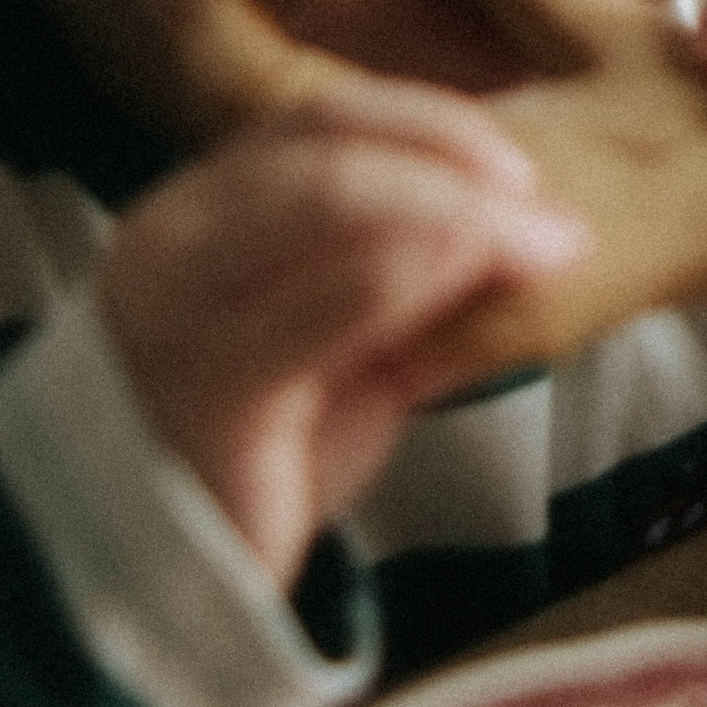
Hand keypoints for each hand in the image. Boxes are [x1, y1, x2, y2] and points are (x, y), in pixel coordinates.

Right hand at [94, 70, 588, 588]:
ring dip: (460, 213)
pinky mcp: (215, 389)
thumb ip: (406, 288)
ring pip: (329, 201)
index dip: (426, 123)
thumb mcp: (340, 353)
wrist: (157, 586)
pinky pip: (328, 302)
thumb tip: (526, 231)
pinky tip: (483, 290)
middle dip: (454, 158)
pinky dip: (420, 274)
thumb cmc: (253, 458)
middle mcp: (176, 241)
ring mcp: (186, 307)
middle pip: (323, 144)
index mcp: (199, 217)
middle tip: (549, 207)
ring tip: (546, 249)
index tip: (520, 162)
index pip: (314, 120)